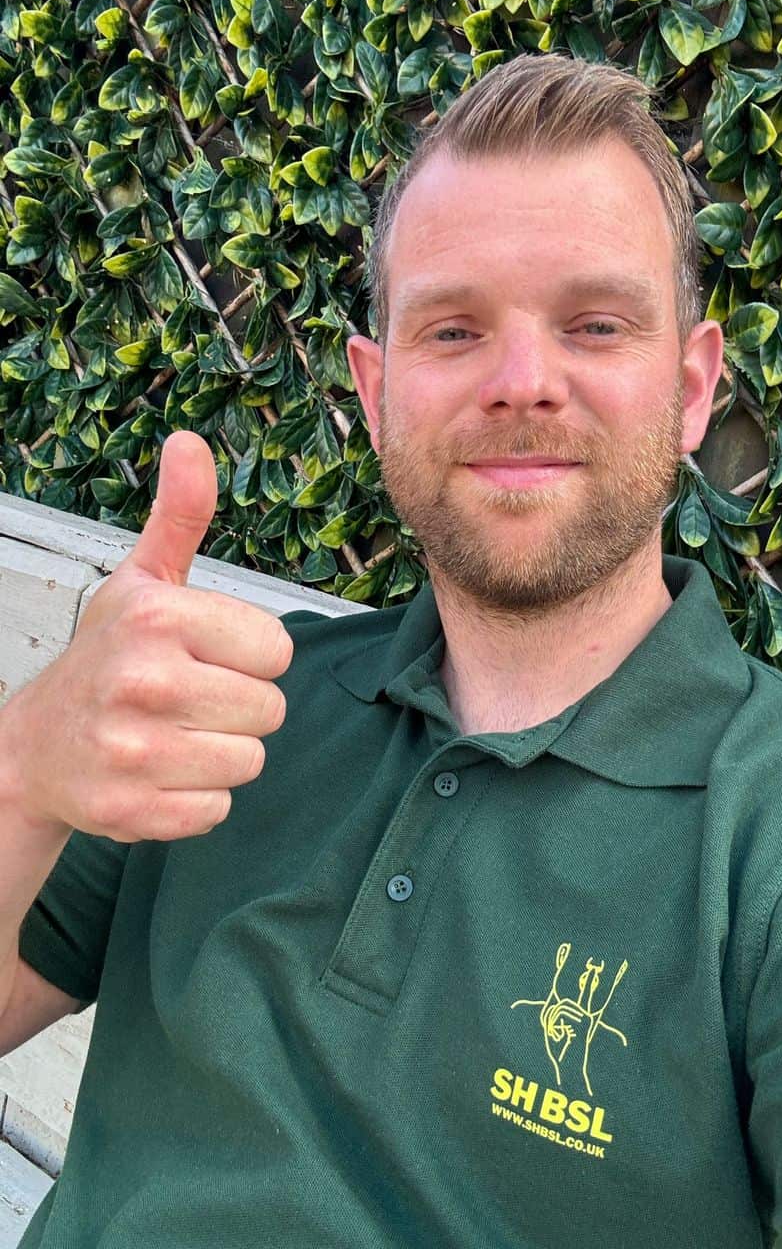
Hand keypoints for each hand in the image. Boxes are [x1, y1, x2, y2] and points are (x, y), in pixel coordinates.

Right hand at [1, 431, 293, 841]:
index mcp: (157, 617)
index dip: (249, 656)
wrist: (31, 750)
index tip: (205, 655)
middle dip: (237, 706)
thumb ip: (179, 516)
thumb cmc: (105, 658)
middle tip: (186, 699)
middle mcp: (144, 681)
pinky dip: (195, 799)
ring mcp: (134, 752)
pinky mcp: (133, 813)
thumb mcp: (141, 581)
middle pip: (270, 710)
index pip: (278, 649)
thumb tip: (190, 441)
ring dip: (219, 753)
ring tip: (172, 735)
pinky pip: (218, 810)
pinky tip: (158, 774)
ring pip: (249, 762)